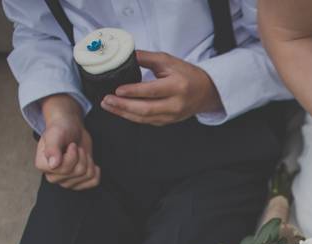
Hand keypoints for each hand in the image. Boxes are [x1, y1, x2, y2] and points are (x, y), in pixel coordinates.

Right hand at [36, 94, 99, 189]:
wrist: (72, 130)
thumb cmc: (61, 130)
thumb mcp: (55, 134)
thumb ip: (52, 148)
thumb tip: (53, 165)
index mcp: (42, 165)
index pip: (65, 169)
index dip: (73, 154)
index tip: (71, 145)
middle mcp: (53, 176)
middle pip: (78, 172)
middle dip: (81, 155)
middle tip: (75, 147)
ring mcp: (66, 182)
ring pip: (87, 175)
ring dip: (88, 160)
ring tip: (80, 152)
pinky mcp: (78, 183)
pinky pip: (93, 181)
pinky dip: (96, 170)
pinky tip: (89, 162)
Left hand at [100, 51, 221, 124]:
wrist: (205, 91)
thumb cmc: (186, 74)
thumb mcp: (168, 61)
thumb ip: (146, 58)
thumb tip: (123, 55)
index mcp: (177, 86)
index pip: (152, 91)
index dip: (134, 91)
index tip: (117, 90)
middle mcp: (176, 104)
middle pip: (146, 109)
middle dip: (124, 106)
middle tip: (107, 100)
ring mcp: (172, 116)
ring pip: (145, 118)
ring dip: (124, 113)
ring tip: (109, 105)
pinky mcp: (169, 121)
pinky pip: (147, 122)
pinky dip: (132, 117)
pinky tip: (121, 111)